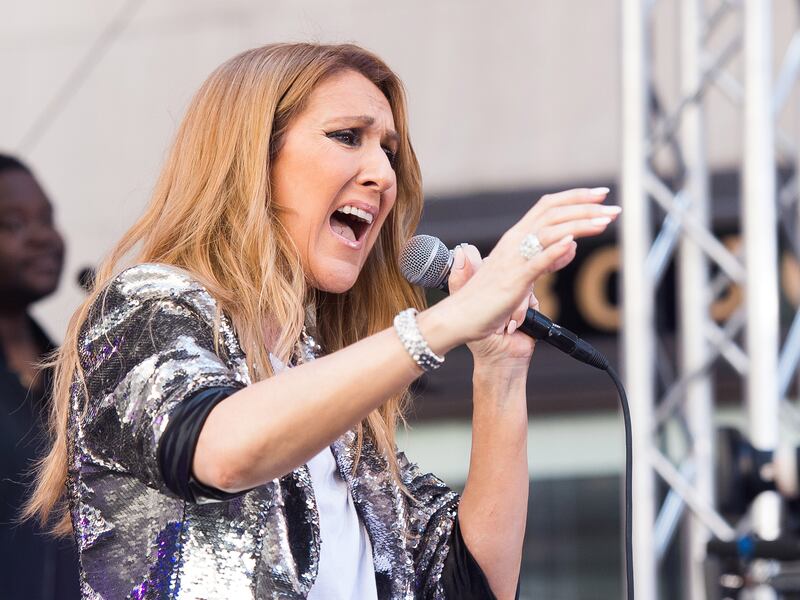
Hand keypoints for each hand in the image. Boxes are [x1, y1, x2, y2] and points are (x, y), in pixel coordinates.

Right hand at [439, 188, 618, 346]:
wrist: (460, 318)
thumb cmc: (488, 300)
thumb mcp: (524, 275)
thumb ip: (545, 260)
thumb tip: (569, 246)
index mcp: (514, 239)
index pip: (547, 207)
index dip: (574, 197)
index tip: (599, 196)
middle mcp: (513, 243)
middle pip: (552, 213)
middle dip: (585, 207)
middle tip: (612, 208)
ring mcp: (513, 261)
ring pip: (549, 232)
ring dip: (580, 224)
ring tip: (604, 222)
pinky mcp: (513, 281)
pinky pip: (536, 261)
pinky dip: (554, 250)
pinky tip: (572, 242)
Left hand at [448, 244, 544, 370]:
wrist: (498, 359)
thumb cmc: (480, 335)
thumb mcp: (464, 305)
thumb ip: (460, 278)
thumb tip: (462, 251)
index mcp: (486, 281)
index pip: (493, 262)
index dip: (494, 271)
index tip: (491, 285)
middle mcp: (504, 285)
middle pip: (512, 272)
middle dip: (505, 292)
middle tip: (497, 308)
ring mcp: (519, 294)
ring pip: (524, 285)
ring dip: (513, 307)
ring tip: (503, 323)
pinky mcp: (532, 306)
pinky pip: (533, 299)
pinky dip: (522, 312)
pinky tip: (514, 325)